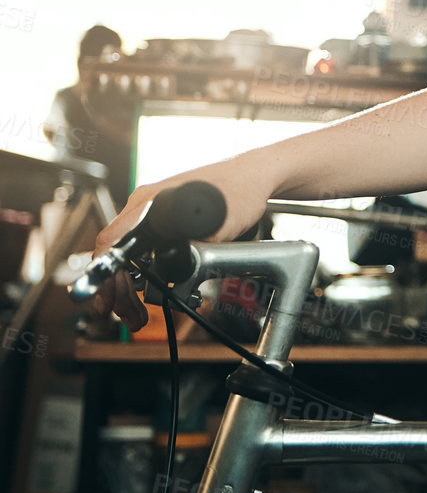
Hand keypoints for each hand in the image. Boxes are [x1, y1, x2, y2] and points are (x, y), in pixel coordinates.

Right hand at [89, 162, 272, 329]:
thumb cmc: (239, 191)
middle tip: (131, 317)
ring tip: (137, 313)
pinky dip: (141, 272)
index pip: (111, 242)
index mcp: (148, 202)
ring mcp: (150, 209)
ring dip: (129, 286)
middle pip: (115, 253)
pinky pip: (141, 248)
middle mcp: (143, 204)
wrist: (255, 176)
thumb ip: (192, 249)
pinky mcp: (161, 217)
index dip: (106, 276)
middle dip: (119, 291)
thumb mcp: (218, 227)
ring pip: (127, 254)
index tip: (109, 302)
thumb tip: (175, 271)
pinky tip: (148, 290)